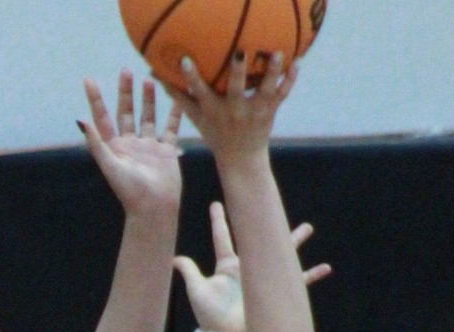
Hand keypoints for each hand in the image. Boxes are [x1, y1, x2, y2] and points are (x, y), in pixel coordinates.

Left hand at [78, 70, 182, 210]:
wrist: (154, 208)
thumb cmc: (130, 191)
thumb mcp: (110, 165)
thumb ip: (97, 143)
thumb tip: (81, 121)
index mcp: (114, 148)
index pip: (102, 118)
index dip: (95, 99)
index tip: (89, 80)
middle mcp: (130, 145)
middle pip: (126, 113)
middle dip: (125, 93)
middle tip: (126, 70)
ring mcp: (149, 147)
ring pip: (148, 117)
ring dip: (148, 99)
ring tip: (148, 79)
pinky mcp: (166, 151)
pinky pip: (170, 128)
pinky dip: (174, 113)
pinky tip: (177, 97)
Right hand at [169, 51, 296, 164]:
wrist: (241, 159)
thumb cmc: (215, 133)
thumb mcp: (195, 118)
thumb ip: (178, 96)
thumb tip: (156, 75)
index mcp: (213, 111)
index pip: (199, 93)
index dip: (192, 78)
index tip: (185, 60)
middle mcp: (233, 111)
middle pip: (234, 90)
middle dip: (237, 72)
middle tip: (240, 52)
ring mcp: (253, 111)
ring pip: (264, 90)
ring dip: (272, 71)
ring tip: (278, 52)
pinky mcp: (269, 111)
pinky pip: (282, 94)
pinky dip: (290, 79)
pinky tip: (297, 62)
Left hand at [173, 201, 330, 331]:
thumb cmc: (210, 318)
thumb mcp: (198, 292)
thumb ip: (190, 273)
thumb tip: (175, 258)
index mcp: (227, 267)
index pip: (223, 238)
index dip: (219, 222)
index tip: (217, 204)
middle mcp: (247, 269)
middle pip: (258, 240)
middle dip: (264, 224)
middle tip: (272, 207)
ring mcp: (262, 280)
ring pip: (280, 255)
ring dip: (293, 242)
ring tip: (307, 228)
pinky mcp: (275, 293)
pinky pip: (296, 281)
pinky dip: (310, 275)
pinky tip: (325, 268)